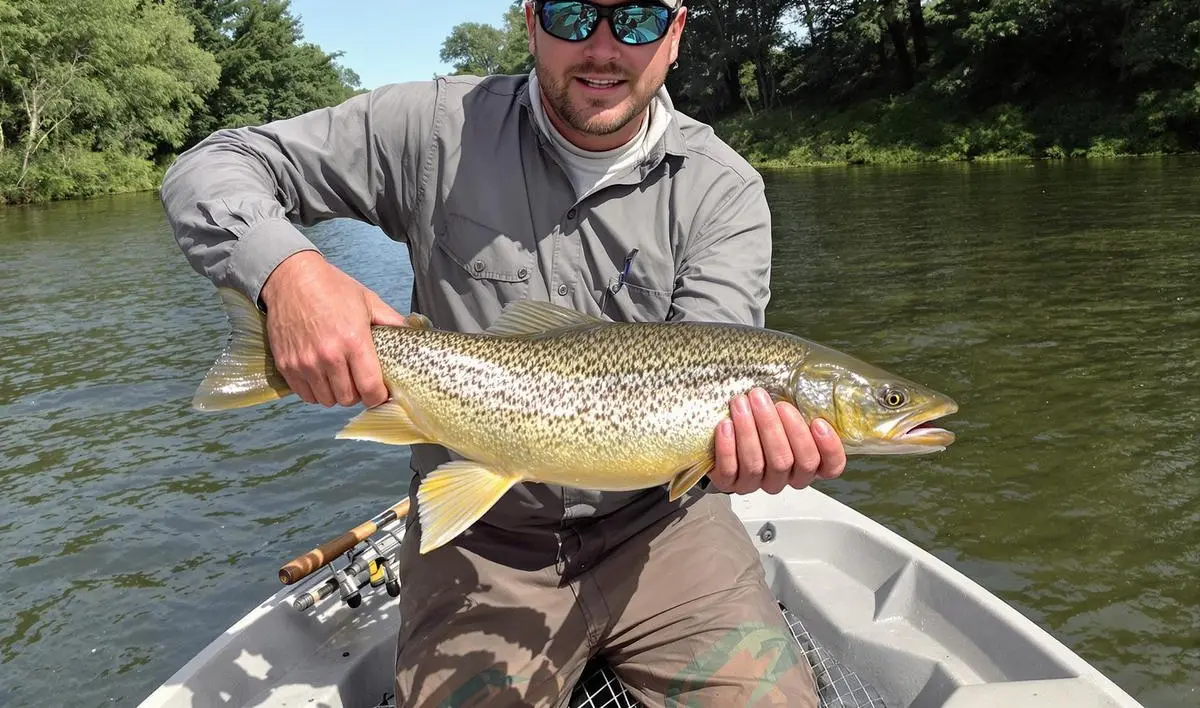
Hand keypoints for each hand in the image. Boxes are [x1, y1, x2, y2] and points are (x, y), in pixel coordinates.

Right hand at [259, 251, 409, 407]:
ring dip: (336, 394)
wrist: (291, 277)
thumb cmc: (333, 288)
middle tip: (359, 381)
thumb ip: (392, 321)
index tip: (380, 392)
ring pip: (326, 400)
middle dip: (358, 394)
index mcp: (354, 341)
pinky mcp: (286, 364)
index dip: (378, 396)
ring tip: (340, 378)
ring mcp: (305, 362)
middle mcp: (329, 355)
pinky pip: (305, 394)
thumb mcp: (369, 301)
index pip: (370, 389)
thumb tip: (414, 333)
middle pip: (348, 399)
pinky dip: (315, 391)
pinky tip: (321, 377)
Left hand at [708, 388, 845, 494]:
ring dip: (748, 431)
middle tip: (762, 398)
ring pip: (756, 465)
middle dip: (773, 427)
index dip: (828, 449)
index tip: (818, 423)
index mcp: (806, 464)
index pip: (830, 467)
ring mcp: (757, 484)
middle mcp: (785, 478)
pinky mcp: (730, 484)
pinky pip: (729, 472)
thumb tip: (798, 384)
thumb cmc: (762, 420)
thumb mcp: (784, 413)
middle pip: (786, 461)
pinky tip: (726, 425)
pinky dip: (727, 448)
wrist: (726, 436)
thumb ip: (795, 409)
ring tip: (741, 403)